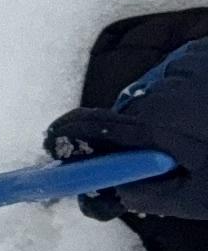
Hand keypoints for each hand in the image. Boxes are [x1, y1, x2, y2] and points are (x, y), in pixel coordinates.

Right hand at [46, 28, 207, 226]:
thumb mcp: (201, 197)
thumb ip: (151, 195)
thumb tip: (115, 194)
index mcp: (154, 125)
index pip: (87, 126)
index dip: (65, 139)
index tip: (57, 151)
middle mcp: (160, 88)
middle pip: (121, 115)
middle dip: (128, 141)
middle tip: (161, 164)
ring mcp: (183, 64)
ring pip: (151, 97)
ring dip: (161, 120)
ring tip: (199, 139)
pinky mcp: (199, 54)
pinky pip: (176, 77)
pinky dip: (184, 97)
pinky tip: (206, 115)